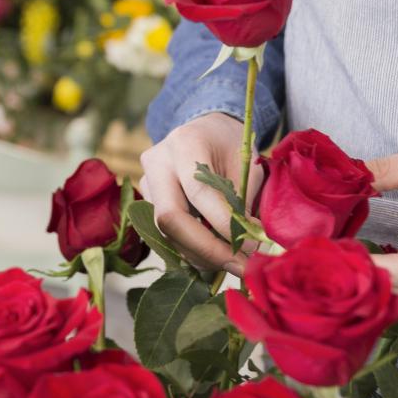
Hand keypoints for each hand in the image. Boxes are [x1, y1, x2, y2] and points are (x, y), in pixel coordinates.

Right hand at [140, 112, 262, 275]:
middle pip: (170, 218)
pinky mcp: (147, 204)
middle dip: (207, 250)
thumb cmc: (230, 146)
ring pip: (166, 233)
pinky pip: (167, 236)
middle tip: (241, 266)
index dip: (223, 224)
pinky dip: (194, 252)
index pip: (199, 192)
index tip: (250, 246)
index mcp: (184, 143)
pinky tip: (218, 258)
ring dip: (203, 256)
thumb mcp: (245, 165)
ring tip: (236, 263)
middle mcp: (157, 163)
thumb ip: (242, 202)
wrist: (206, 131)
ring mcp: (146, 184)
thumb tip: (249, 245)